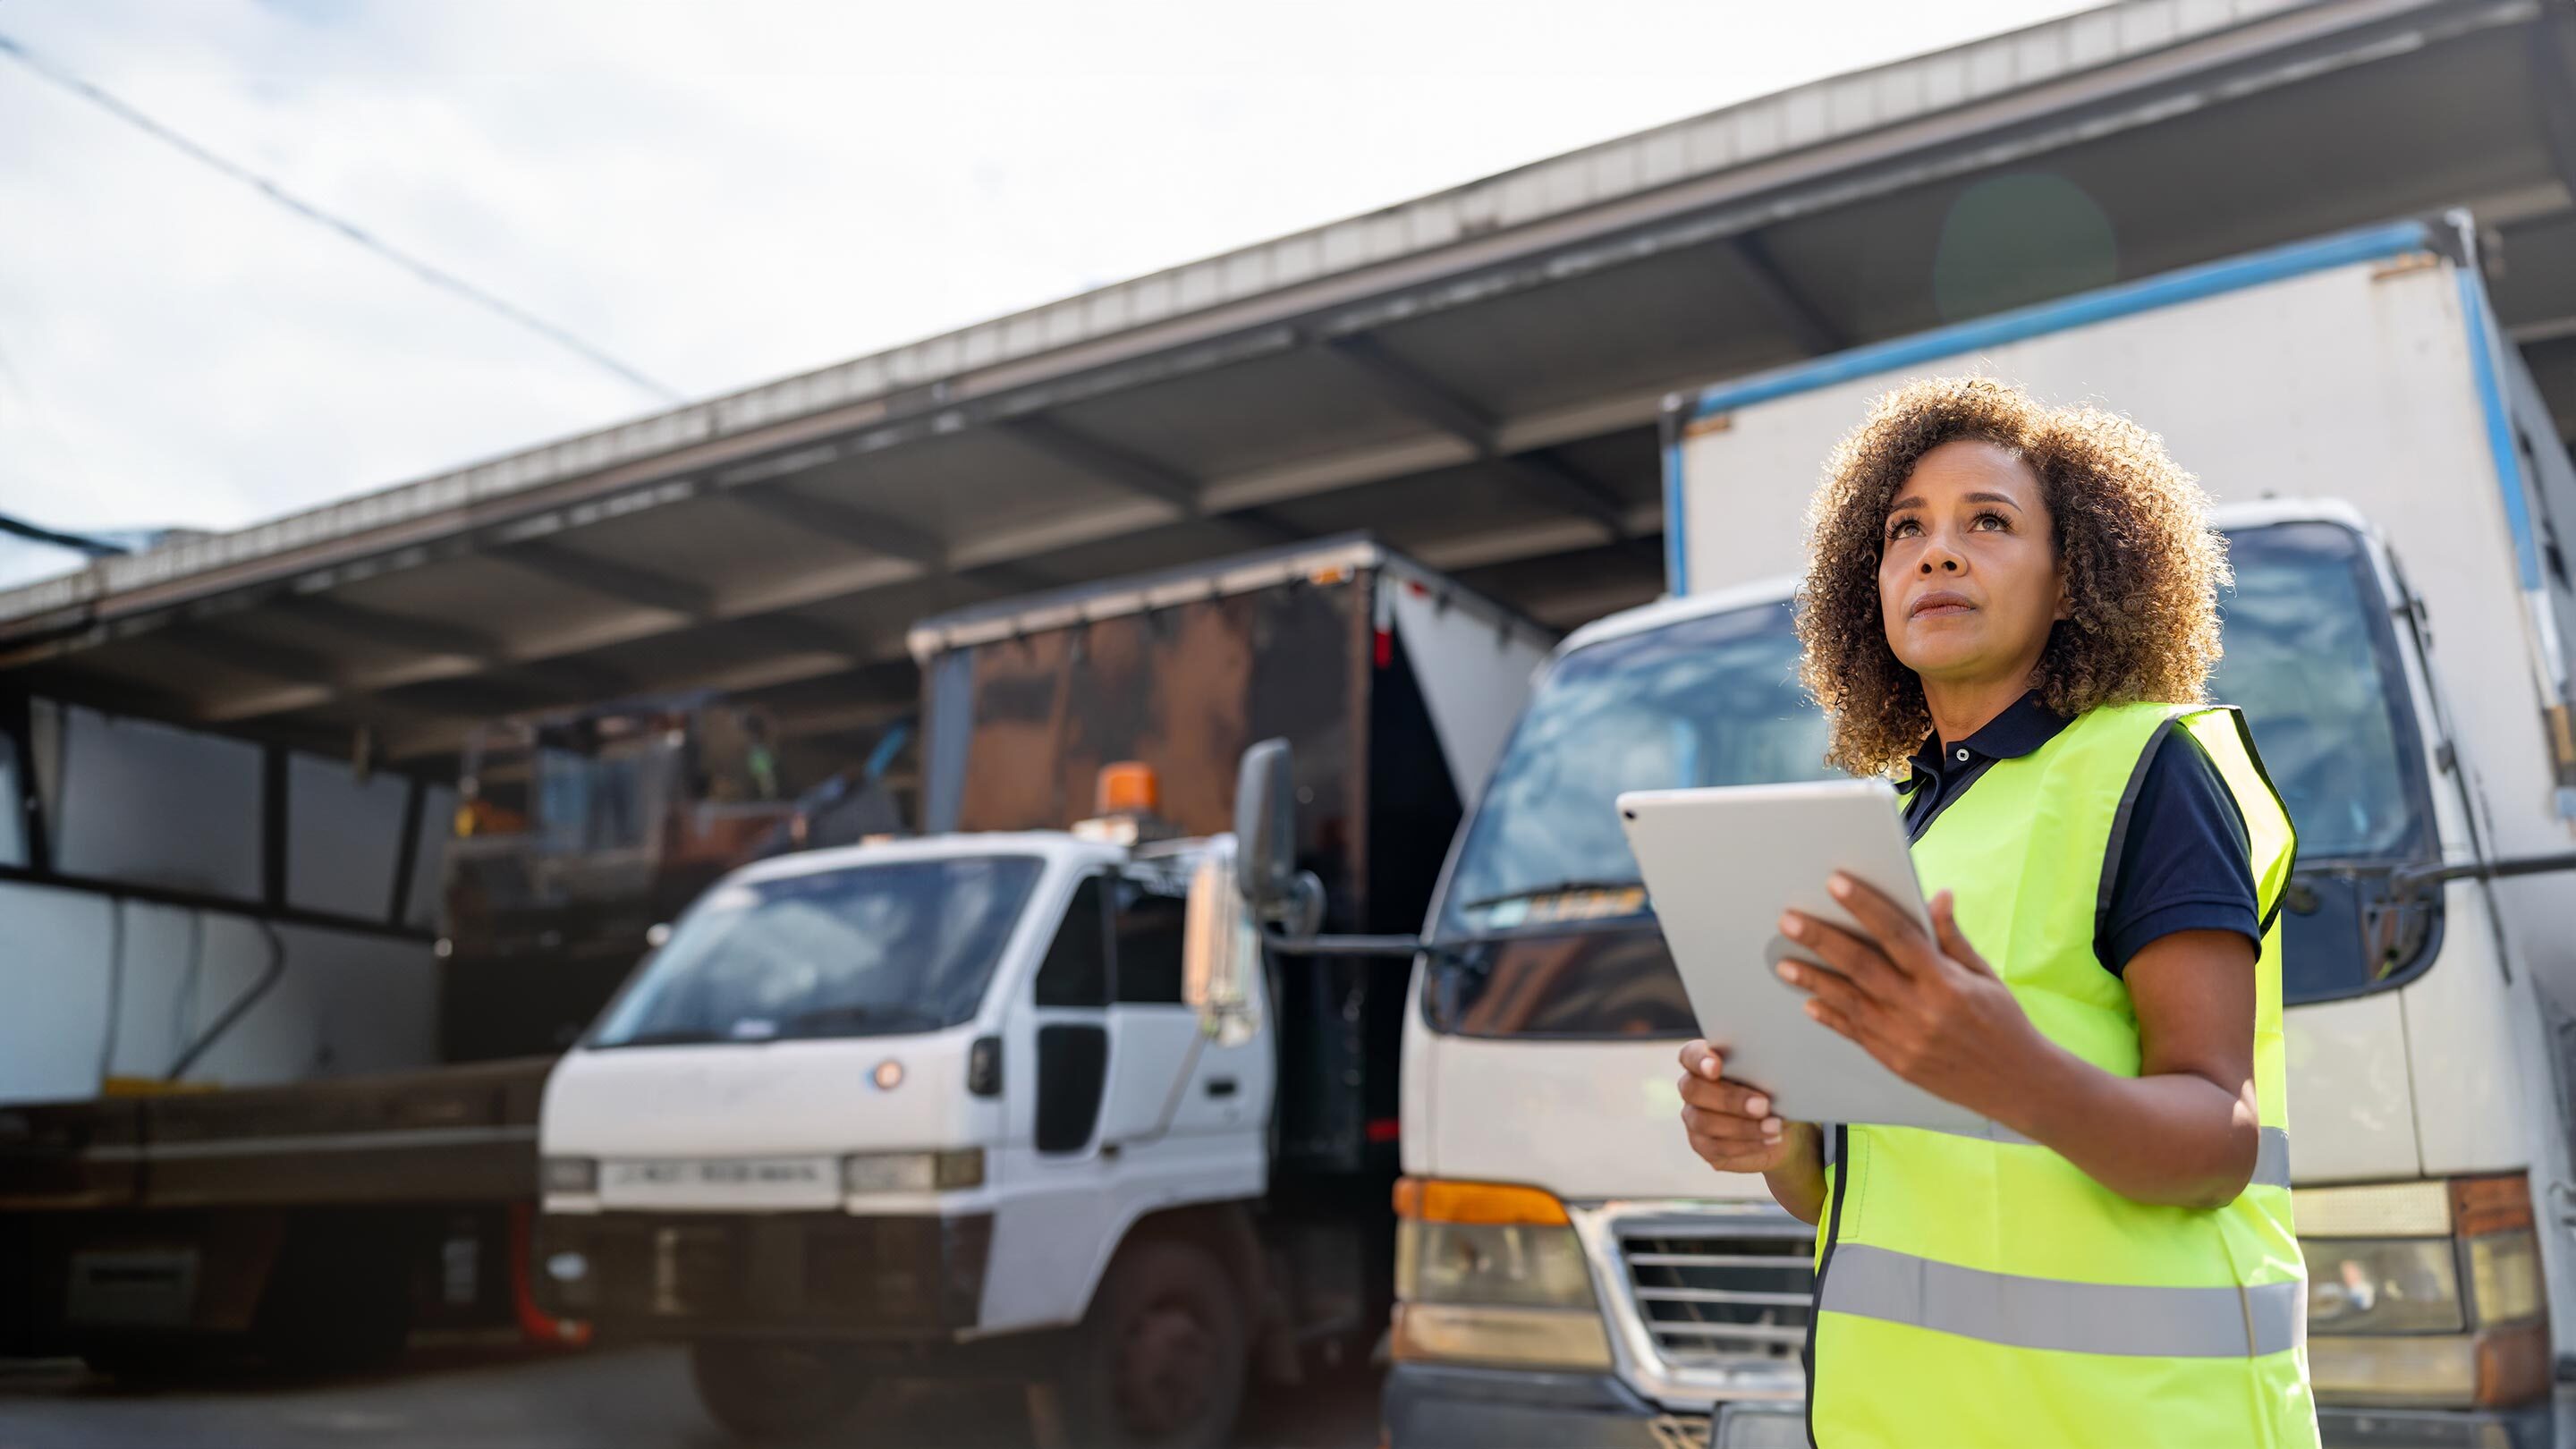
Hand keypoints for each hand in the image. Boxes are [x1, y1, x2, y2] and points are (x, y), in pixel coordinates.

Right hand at [1677, 1038, 1815, 1174]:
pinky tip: (1769, 1140)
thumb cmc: (1775, 1094)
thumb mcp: (1774, 1079)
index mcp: (1706, 1062)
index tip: (1716, 1066)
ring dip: (1743, 1126)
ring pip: (1704, 1121)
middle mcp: (1693, 1088)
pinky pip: (1717, 1147)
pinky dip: (1747, 1144)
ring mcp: (1694, 1117)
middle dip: (1729, 1099)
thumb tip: (1772, 1072)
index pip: (1690, 1055)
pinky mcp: (1702, 1145)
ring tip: (1774, 1127)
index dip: (1700, 1059)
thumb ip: (1763, 1071)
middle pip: (1693, 1090)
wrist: (1780, 1128)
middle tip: (1763, 1105)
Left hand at [1778, 875, 2046, 1125]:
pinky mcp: (1896, 1063)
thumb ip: (1953, 938)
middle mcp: (1921, 1011)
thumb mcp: (1985, 975)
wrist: (2017, 1084)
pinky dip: (1830, 1017)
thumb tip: (1938, 895)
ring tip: (1784, 962)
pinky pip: (1855, 1035)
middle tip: (1788, 921)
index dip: (1864, 907)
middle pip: (1861, 967)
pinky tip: (1808, 1002)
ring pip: (1849, 1003)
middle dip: (1821, 941)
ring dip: (1813, 981)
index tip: (1835, 884)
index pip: (1897, 935)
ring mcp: (1904, 1040)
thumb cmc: (2003, 1022)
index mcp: (1945, 982)